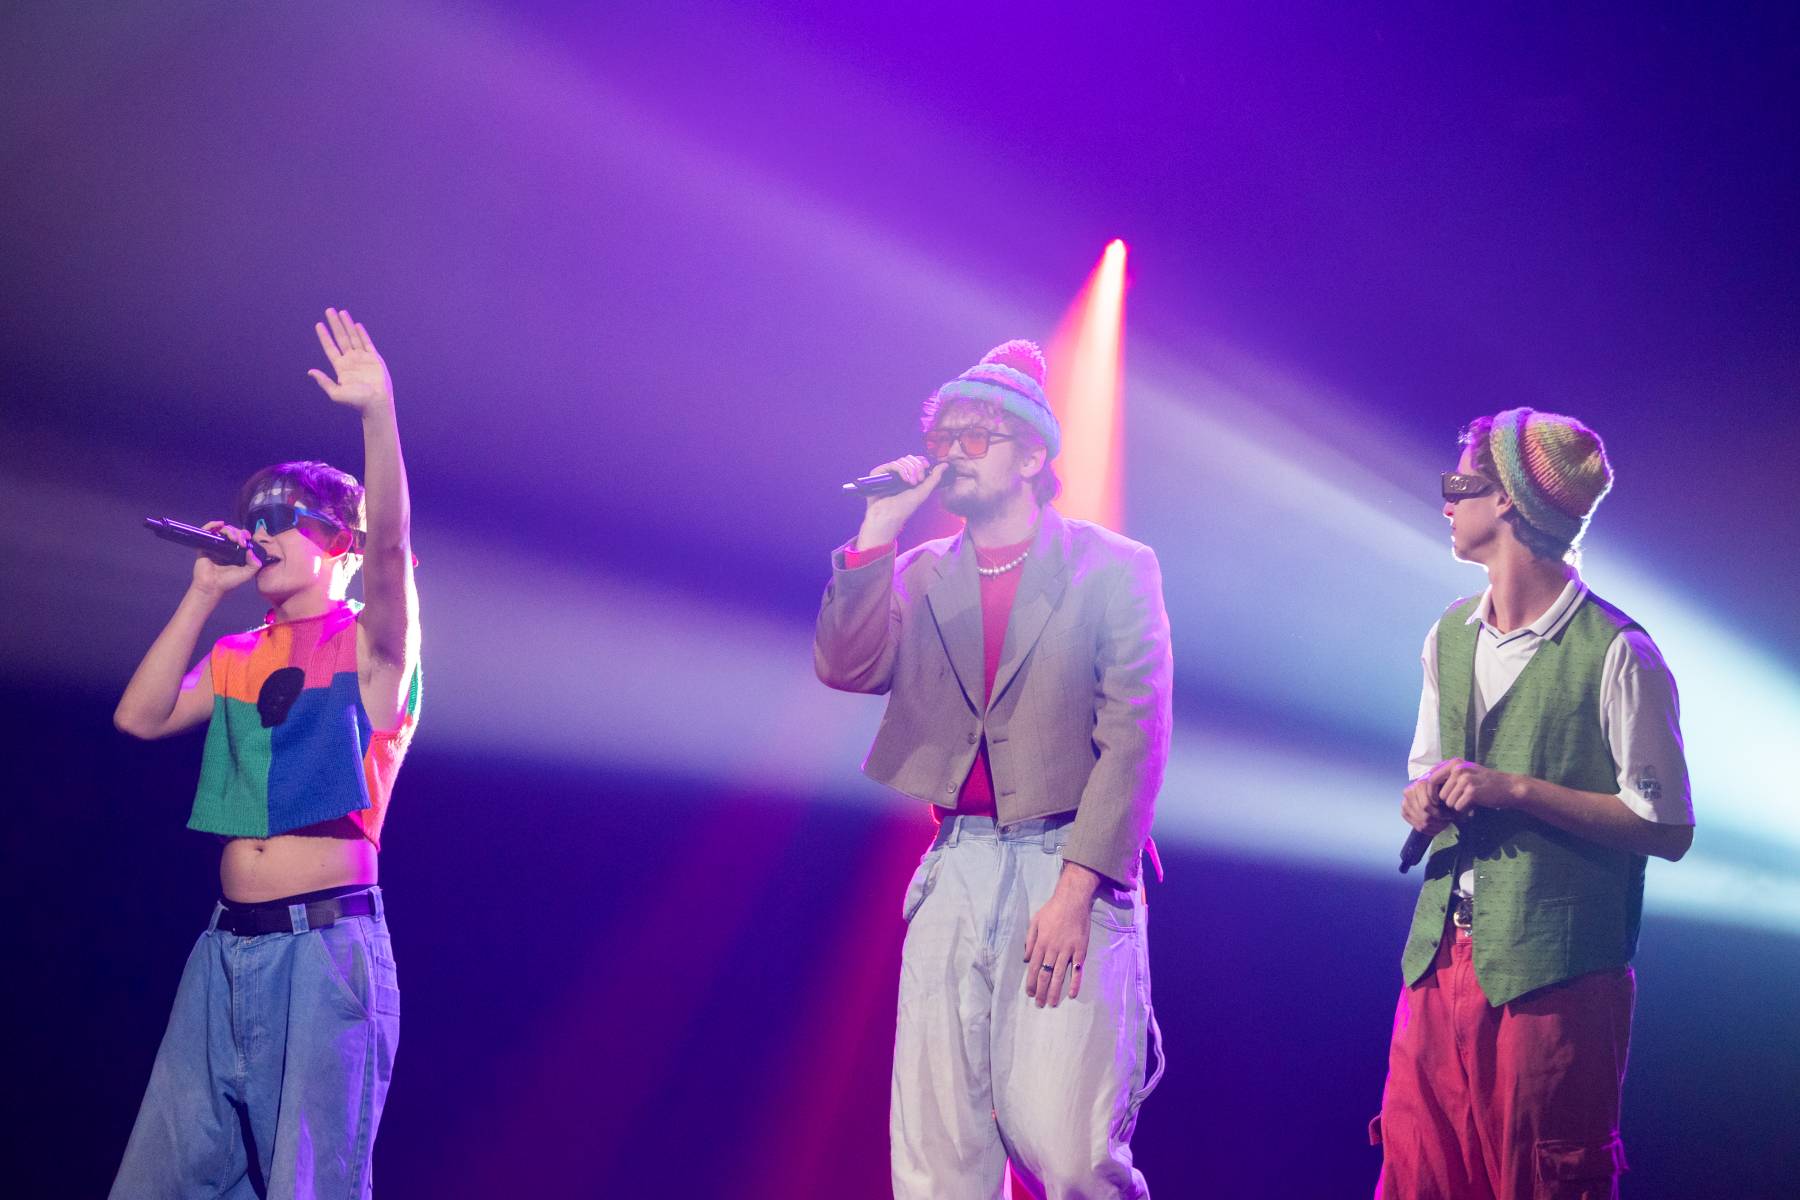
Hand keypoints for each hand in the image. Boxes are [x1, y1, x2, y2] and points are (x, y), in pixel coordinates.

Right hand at [191, 522, 261, 595]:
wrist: (212, 586)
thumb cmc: (228, 581)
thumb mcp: (247, 573)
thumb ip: (255, 564)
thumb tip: (251, 550)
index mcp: (236, 552)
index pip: (242, 538)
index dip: (246, 536)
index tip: (248, 539)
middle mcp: (226, 547)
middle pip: (233, 532)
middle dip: (239, 533)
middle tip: (241, 542)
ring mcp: (215, 545)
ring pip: (223, 530)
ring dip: (230, 530)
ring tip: (233, 538)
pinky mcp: (205, 545)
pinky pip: (207, 530)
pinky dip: (213, 524)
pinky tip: (220, 524)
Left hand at [307, 307, 392, 414]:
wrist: (376, 403)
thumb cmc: (356, 401)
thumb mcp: (336, 393)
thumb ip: (324, 382)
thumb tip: (310, 371)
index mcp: (341, 367)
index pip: (330, 347)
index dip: (324, 336)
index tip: (318, 324)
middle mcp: (350, 360)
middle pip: (341, 338)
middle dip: (335, 324)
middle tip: (329, 310)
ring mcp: (362, 358)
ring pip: (353, 337)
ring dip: (347, 325)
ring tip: (342, 312)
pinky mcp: (374, 358)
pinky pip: (367, 343)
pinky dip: (362, 333)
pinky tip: (356, 325)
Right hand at [855, 455, 947, 549]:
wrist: (888, 516)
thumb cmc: (904, 508)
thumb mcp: (924, 492)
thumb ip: (935, 478)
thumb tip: (945, 465)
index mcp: (908, 477)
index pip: (916, 461)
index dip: (922, 461)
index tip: (927, 467)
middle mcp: (897, 474)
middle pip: (910, 459)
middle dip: (917, 467)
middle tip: (919, 481)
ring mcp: (887, 473)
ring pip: (902, 460)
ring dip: (911, 470)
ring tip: (912, 483)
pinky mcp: (878, 473)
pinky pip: (892, 464)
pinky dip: (901, 470)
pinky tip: (905, 480)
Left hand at [1023, 863, 1099, 1008]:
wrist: (1072, 900)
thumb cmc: (1052, 910)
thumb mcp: (1035, 921)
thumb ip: (1029, 940)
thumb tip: (1026, 959)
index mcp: (1041, 943)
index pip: (1034, 968)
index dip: (1031, 982)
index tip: (1030, 994)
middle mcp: (1052, 949)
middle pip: (1045, 975)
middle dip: (1041, 991)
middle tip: (1040, 1004)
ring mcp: (1067, 950)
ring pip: (1059, 975)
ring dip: (1055, 991)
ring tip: (1052, 1003)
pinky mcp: (1080, 950)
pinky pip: (1077, 970)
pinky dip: (1075, 983)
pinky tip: (1072, 994)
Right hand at [1401, 760, 1455, 834]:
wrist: (1433, 788)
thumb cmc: (1443, 789)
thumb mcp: (1450, 789)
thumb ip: (1455, 799)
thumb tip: (1465, 817)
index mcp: (1420, 784)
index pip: (1427, 806)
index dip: (1441, 814)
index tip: (1451, 815)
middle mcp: (1409, 791)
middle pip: (1424, 816)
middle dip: (1439, 822)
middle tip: (1448, 822)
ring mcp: (1405, 802)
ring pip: (1421, 823)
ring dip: (1434, 827)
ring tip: (1444, 825)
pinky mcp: (1404, 811)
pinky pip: (1416, 826)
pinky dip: (1428, 830)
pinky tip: (1436, 827)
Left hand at [1437, 759, 1521, 815]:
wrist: (1508, 788)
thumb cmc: (1484, 783)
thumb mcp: (1466, 773)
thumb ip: (1448, 776)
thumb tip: (1425, 784)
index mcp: (1455, 763)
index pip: (1431, 779)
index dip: (1430, 792)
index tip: (1435, 801)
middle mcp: (1458, 769)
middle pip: (1440, 794)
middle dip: (1447, 802)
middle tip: (1459, 803)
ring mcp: (1466, 779)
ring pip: (1449, 802)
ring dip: (1457, 806)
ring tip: (1469, 801)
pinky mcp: (1472, 791)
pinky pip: (1458, 807)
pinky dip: (1464, 810)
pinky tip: (1473, 805)